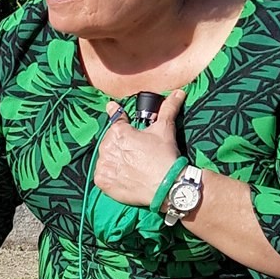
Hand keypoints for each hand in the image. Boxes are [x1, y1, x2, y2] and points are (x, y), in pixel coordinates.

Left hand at [94, 89, 185, 207]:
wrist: (167, 186)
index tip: (115, 112)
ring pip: (105, 157)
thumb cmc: (165, 156)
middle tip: (135, 152)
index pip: (116, 121)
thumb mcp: (165, 129)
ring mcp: (104, 166)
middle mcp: (108, 148)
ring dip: (114, 159)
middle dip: (120, 143)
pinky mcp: (102, 182)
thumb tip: (178, 92)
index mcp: (119, 133)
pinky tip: (123, 175)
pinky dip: (110, 174)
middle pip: (110, 141)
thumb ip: (168, 108)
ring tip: (131, 164)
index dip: (120, 118)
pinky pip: (101, 174)